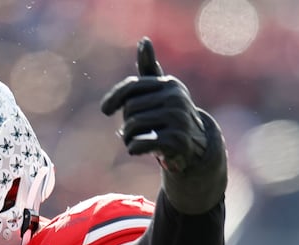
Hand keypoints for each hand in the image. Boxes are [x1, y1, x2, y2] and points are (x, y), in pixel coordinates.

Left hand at [100, 37, 207, 173]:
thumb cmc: (168, 113)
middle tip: (133, 130)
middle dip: (126, 122)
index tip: (105, 111)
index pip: (131, 86)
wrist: (193, 144)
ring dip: (128, 137)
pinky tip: (136, 150)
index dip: (114, 98)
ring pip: (133, 126)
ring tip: (137, 139)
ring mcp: (178, 119)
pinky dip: (133, 148)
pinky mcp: (177, 140)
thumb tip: (144, 40)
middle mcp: (176, 98)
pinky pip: (141, 143)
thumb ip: (149, 68)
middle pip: (130, 108)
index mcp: (168, 84)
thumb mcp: (160, 90)